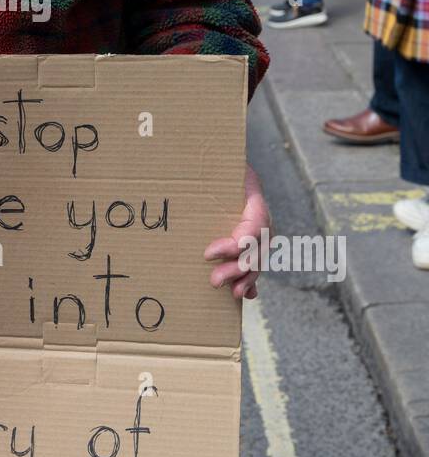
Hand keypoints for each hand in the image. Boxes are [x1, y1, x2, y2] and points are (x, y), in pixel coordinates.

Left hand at [203, 162, 268, 299]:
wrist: (224, 162)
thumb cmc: (218, 163)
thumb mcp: (220, 163)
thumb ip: (213, 168)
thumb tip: (196, 168)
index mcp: (254, 197)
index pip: (255, 225)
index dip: (236, 244)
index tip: (208, 253)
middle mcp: (260, 216)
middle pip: (258, 248)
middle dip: (238, 267)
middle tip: (215, 280)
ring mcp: (257, 230)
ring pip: (258, 259)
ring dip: (247, 278)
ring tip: (234, 293)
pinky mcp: (248, 240)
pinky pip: (254, 262)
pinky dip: (252, 280)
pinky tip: (248, 294)